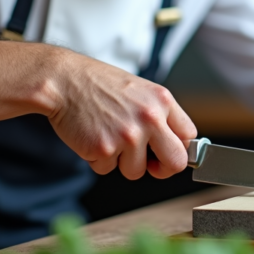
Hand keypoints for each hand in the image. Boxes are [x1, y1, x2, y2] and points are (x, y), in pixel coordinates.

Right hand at [47, 50, 196, 179]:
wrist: (64, 81)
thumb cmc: (100, 85)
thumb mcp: (141, 91)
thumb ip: (160, 114)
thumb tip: (175, 143)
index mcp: (163, 101)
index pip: (189, 136)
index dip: (180, 149)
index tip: (169, 153)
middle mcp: (150, 118)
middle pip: (176, 162)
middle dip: (163, 169)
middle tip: (150, 164)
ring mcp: (128, 135)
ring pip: (136, 171)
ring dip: (122, 162)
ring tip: (109, 136)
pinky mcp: (105, 149)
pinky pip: (107, 169)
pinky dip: (98, 160)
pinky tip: (92, 137)